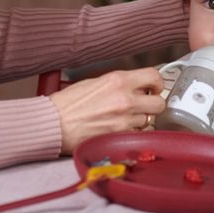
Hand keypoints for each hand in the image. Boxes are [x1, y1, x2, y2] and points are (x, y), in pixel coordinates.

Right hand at [49, 68, 164, 152]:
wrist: (54, 123)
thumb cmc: (68, 104)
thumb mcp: (95, 82)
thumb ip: (118, 84)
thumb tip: (135, 86)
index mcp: (118, 80)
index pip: (153, 76)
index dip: (157, 83)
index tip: (154, 88)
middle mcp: (124, 98)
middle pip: (159, 103)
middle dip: (153, 104)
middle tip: (145, 105)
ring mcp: (124, 119)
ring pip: (149, 120)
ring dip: (141, 120)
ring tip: (125, 118)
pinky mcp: (119, 136)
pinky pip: (137, 134)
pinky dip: (131, 132)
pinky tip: (119, 129)